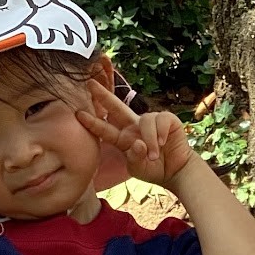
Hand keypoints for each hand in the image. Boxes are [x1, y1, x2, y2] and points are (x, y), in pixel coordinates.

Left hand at [78, 81, 193, 184]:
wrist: (177, 171)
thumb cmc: (154, 169)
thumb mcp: (138, 168)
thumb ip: (134, 157)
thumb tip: (138, 144)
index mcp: (124, 139)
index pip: (105, 129)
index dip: (92, 122)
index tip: (78, 114)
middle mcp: (134, 126)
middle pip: (116, 107)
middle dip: (103, 95)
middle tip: (89, 83)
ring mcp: (151, 122)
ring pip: (144, 120)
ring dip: (149, 139)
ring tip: (154, 155)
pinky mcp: (167, 120)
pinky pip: (160, 120)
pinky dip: (160, 133)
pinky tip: (163, 143)